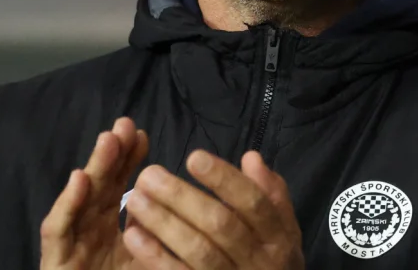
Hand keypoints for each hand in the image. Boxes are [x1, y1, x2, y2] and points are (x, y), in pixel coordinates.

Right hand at [40, 117, 149, 269]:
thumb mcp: (150, 262)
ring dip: (93, 168)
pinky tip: (79, 179)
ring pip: (80, 200)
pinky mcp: (55, 262)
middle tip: (126, 125)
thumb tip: (192, 206)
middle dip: (112, 154)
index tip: (143, 134)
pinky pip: (58, 230)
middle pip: (101, 186)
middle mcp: (88, 232)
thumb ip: (164, 236)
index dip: (130, 160)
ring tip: (108, 139)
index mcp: (110, 230)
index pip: (120, 187)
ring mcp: (70, 245)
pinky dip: (67, 204)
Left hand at [121, 150, 304, 269]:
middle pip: (220, 225)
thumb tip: (251, 157)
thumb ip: (270, 194)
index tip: (194, 157)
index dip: (224, 179)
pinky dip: (156, 256)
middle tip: (149, 174)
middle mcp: (257, 260)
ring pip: (198, 251)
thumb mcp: (283, 229)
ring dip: (164, 223)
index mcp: (278, 236)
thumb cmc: (272, 261)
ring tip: (135, 198)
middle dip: (182, 197)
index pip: (253, 202)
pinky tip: (134, 236)